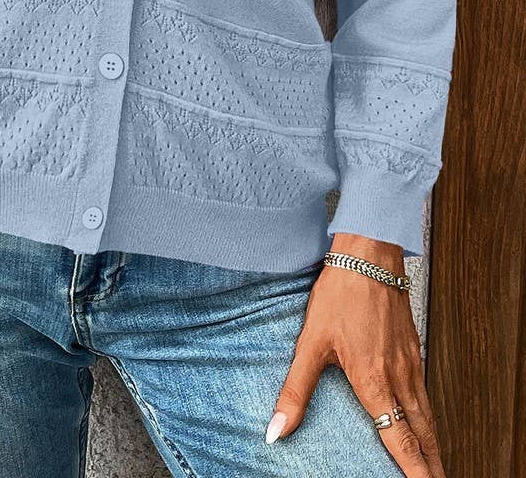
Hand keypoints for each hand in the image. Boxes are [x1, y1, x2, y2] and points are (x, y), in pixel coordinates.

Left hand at [266, 234, 445, 477]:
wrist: (368, 255)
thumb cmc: (339, 294)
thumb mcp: (310, 343)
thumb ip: (295, 391)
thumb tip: (276, 430)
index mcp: (374, 381)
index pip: (400, 439)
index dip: (413, 470)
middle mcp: (399, 376)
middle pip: (422, 433)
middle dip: (430, 465)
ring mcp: (410, 361)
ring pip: (428, 414)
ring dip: (433, 444)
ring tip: (434, 466)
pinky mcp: (413, 347)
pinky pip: (426, 391)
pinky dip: (430, 416)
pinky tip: (424, 419)